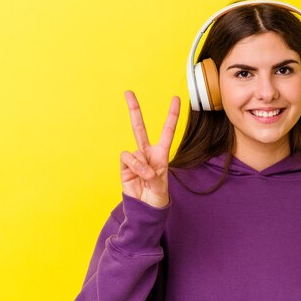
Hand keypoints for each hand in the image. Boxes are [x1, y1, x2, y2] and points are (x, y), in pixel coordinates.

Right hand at [120, 91, 179, 207]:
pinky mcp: (124, 166)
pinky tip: (136, 176)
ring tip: (146, 178)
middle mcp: (147, 152)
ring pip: (135, 151)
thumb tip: (140, 164)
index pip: (167, 131)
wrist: (145, 208)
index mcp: (161, 154)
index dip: (172, 115)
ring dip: (141, 166)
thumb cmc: (157, 196)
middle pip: (139, 127)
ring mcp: (134, 159)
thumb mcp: (161, 186)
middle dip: (133, 109)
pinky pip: (127, 159)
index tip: (176, 98)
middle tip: (128, 92)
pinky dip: (134, 167)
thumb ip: (151, 174)